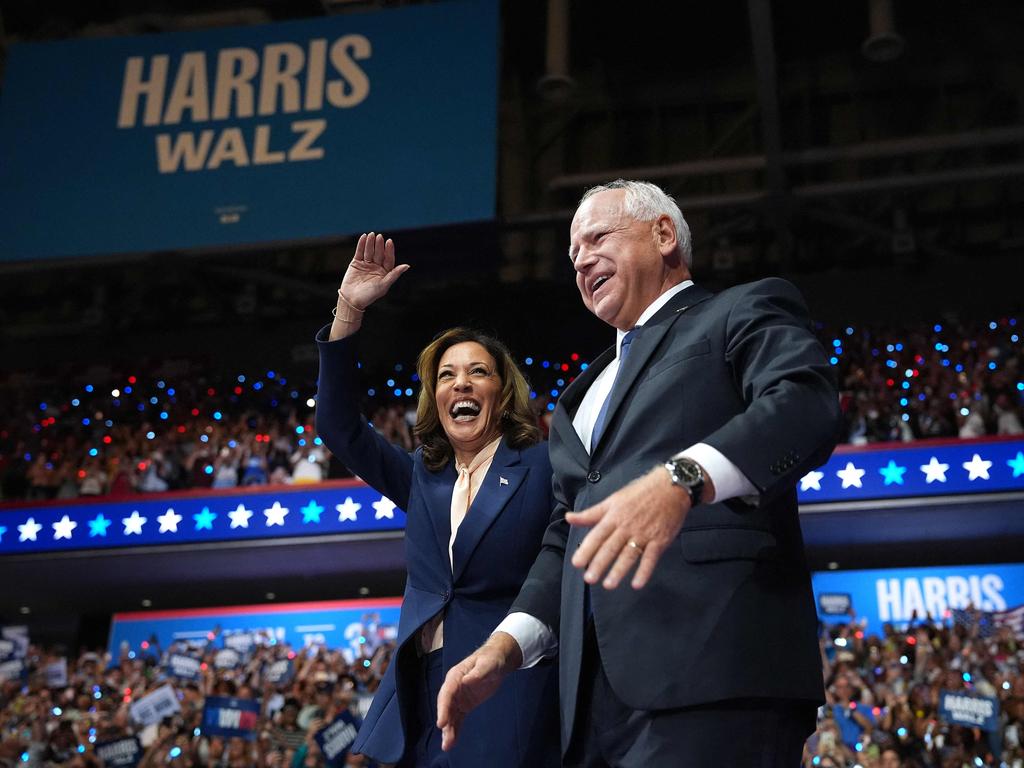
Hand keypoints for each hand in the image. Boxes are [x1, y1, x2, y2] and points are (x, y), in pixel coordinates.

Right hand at [338, 232, 409, 311]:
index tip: (389, 242)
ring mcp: (366, 264)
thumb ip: (394, 274)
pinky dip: (361, 245)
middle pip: (378, 253)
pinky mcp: (356, 263)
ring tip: (371, 235)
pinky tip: (364, 237)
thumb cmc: (369, 295)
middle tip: (380, 236)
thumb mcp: (383, 285)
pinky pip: (360, 252)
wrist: (352, 300)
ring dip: (370, 243)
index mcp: (385, 272)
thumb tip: (407, 266)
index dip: (389, 250)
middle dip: (379, 245)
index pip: (388, 259)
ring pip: (369, 251)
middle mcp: (376, 267)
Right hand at [436, 632, 521, 750]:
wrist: (498, 661)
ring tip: (447, 746)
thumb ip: (477, 673)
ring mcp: (458, 697)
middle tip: (445, 737)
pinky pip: (458, 718)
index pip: (447, 693)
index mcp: (456, 676)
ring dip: (448, 730)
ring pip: (451, 715)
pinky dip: (455, 729)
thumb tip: (464, 682)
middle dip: (445, 722)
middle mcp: (454, 688)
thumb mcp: (487, 664)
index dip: (443, 708)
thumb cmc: (491, 659)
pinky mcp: (465, 704)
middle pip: (446, 706)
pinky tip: (452, 741)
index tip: (442, 723)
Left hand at [567, 466, 690, 589]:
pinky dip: (644, 571)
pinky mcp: (660, 540)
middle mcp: (627, 526)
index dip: (587, 549)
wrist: (671, 487)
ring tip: (608, 585)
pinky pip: (651, 558)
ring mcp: (644, 534)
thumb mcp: (613, 500)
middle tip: (589, 579)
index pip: (597, 535)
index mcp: (614, 516)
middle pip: (611, 547)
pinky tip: (637, 584)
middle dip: (599, 564)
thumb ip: (591, 514)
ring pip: (629, 554)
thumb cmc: (640, 493)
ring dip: (619, 571)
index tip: (577, 563)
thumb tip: (569, 518)